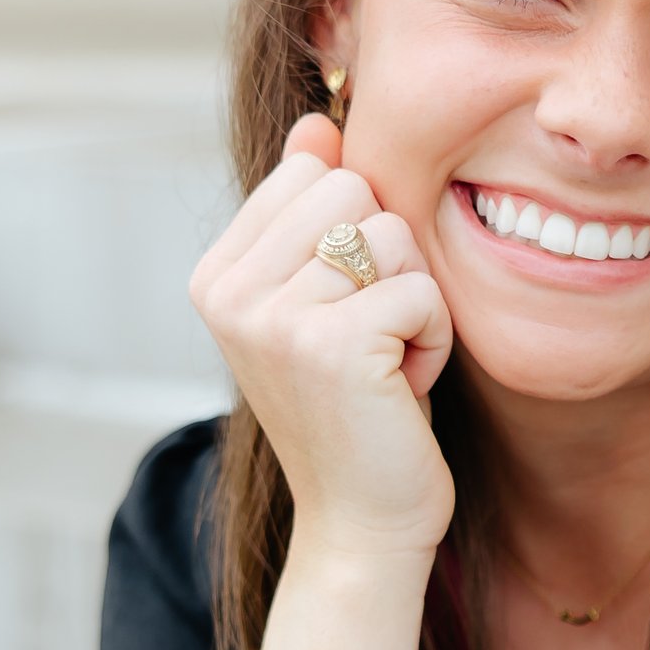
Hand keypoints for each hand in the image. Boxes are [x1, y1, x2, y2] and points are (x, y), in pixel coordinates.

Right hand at [188, 116, 455, 564]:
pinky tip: (402, 389)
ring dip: (414, 301)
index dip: (358, 239)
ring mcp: (271, 319)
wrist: (363, 525)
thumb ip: (311, 214)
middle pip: (352, 188)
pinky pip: (419, 290)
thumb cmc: (359, 413)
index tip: (346, 314)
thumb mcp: (326, 302)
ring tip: (386, 365)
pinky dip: (432, 340)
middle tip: (372, 340)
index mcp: (217, 275)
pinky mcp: (328, 346)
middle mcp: (227, 292)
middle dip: (389, 261)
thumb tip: (317, 124)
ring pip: (390, 234)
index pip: (316, 172)